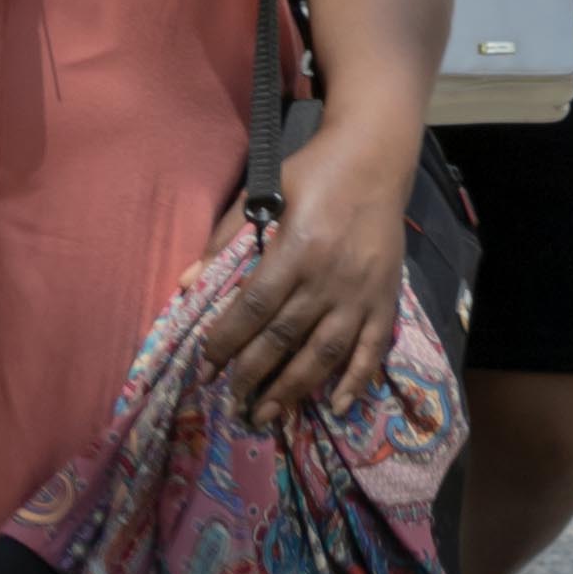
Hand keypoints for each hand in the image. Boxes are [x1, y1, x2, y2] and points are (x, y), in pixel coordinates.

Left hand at [213, 134, 405, 429]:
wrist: (376, 157)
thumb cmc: (312, 172)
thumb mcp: (264, 190)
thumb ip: (225, 238)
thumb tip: (186, 284)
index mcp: (296, 249)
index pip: (252, 308)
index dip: (225, 341)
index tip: (205, 366)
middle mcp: (329, 277)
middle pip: (283, 338)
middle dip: (252, 375)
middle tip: (230, 402)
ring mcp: (361, 292)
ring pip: (324, 353)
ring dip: (294, 389)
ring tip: (267, 415)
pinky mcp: (386, 298)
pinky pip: (372, 348)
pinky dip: (356, 380)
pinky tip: (337, 407)